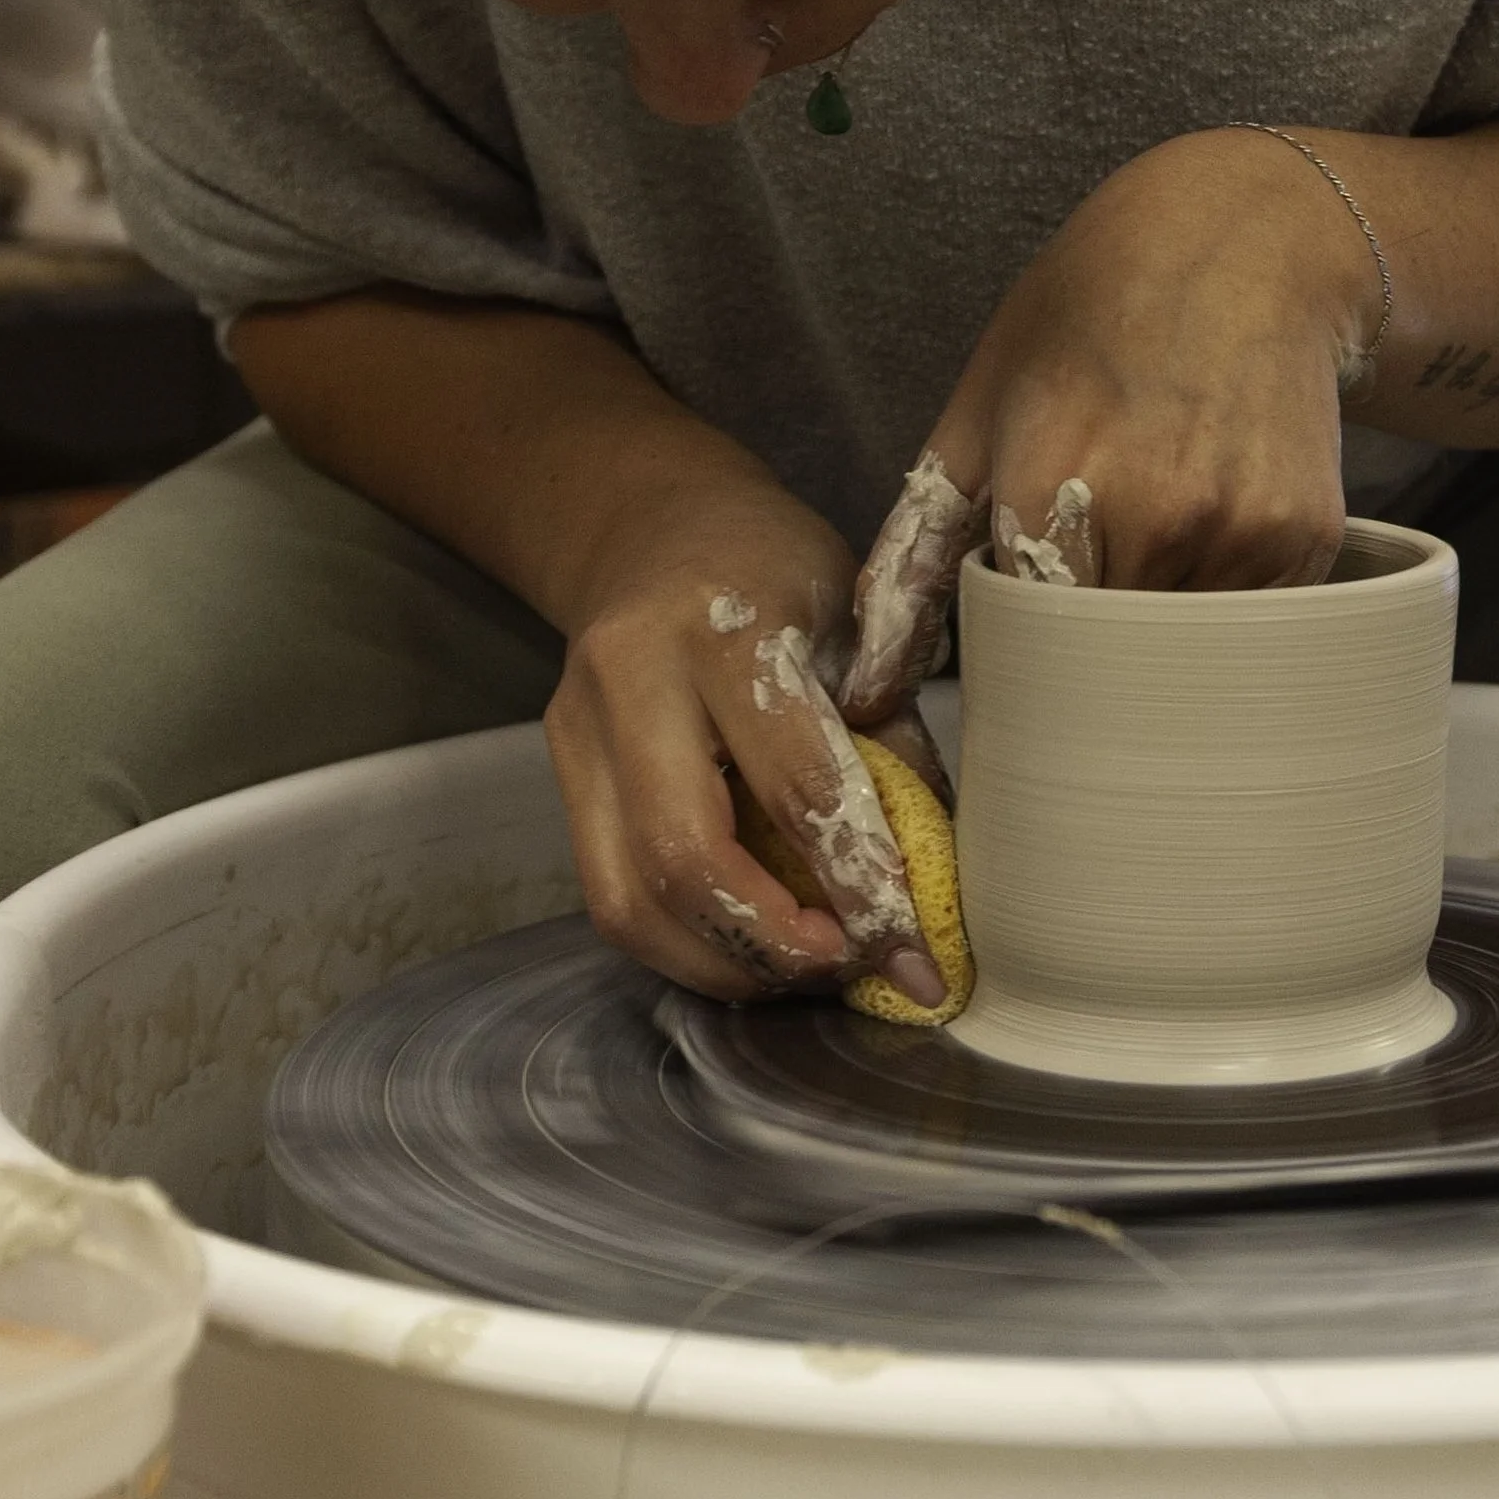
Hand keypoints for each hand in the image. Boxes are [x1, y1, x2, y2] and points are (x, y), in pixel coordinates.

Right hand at [543, 467, 948, 1005]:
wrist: (654, 527)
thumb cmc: (777, 573)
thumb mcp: (858, 624)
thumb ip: (892, 741)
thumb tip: (938, 882)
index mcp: (724, 629)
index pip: (795, 788)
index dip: (860, 888)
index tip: (914, 957)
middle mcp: (629, 679)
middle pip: (683, 859)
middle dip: (776, 944)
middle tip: (849, 970)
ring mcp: (576, 732)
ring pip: (626, 900)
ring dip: (724, 963)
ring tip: (802, 971)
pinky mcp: (560, 775)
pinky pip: (610, 895)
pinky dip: (685, 942)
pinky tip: (750, 945)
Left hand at [842, 127, 1378, 716]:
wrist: (1244, 241)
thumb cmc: (1089, 316)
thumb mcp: (980, 409)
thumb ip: (915, 556)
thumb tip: (864, 690)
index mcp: (1049, 487)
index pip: (1026, 647)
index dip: (1024, 647)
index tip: (1029, 618)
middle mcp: (1152, 517)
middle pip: (1107, 659)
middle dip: (1092, 638)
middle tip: (1099, 559)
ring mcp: (1239, 529)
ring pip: (1184, 650)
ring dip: (1162, 616)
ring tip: (1161, 515)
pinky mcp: (1306, 536)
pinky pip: (1254, 619)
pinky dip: (1227, 591)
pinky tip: (1218, 507)